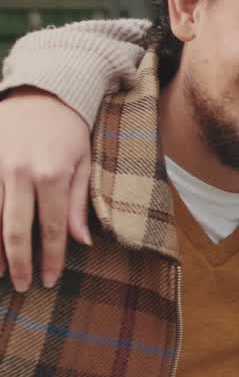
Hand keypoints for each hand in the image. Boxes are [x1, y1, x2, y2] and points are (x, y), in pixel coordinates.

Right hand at [0, 88, 92, 291]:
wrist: (42, 90)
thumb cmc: (69, 129)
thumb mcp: (84, 164)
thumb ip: (80, 204)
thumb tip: (81, 242)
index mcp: (52, 175)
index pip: (51, 228)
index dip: (50, 258)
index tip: (48, 280)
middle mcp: (19, 173)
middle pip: (15, 229)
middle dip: (19, 262)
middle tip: (22, 286)